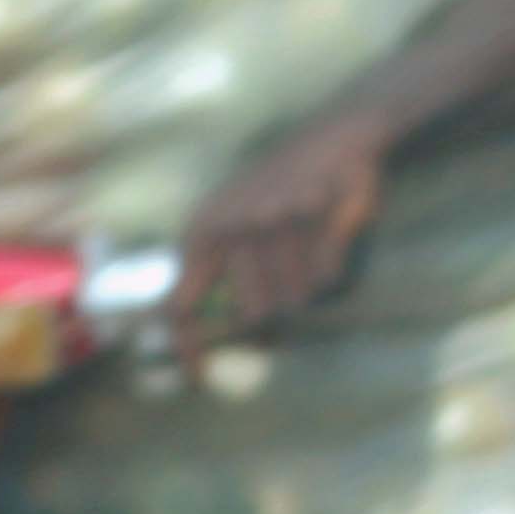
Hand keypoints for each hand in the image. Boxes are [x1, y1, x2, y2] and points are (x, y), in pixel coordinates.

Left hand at [171, 120, 389, 357]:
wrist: (334, 136)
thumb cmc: (278, 188)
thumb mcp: (230, 219)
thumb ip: (213, 270)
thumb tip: (206, 334)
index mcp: (202, 231)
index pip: (180, 305)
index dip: (188, 347)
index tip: (198, 378)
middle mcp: (234, 226)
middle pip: (254, 311)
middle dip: (273, 309)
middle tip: (286, 281)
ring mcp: (276, 220)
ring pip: (295, 296)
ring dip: (306, 285)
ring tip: (307, 245)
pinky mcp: (318, 218)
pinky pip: (327, 276)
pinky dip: (332, 268)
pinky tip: (328, 238)